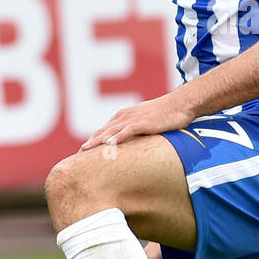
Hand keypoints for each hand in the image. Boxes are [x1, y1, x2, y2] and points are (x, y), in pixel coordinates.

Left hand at [79, 91, 196, 151]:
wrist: (181, 104)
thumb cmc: (167, 113)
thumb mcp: (147, 120)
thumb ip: (137, 129)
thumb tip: (133, 143)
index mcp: (124, 115)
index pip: (104, 130)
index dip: (93, 140)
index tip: (83, 152)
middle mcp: (125, 116)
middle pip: (103, 131)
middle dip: (90, 142)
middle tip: (77, 154)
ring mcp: (134, 119)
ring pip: (111, 131)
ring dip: (97, 140)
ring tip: (85, 150)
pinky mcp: (143, 123)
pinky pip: (127, 131)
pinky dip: (117, 138)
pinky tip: (108, 145)